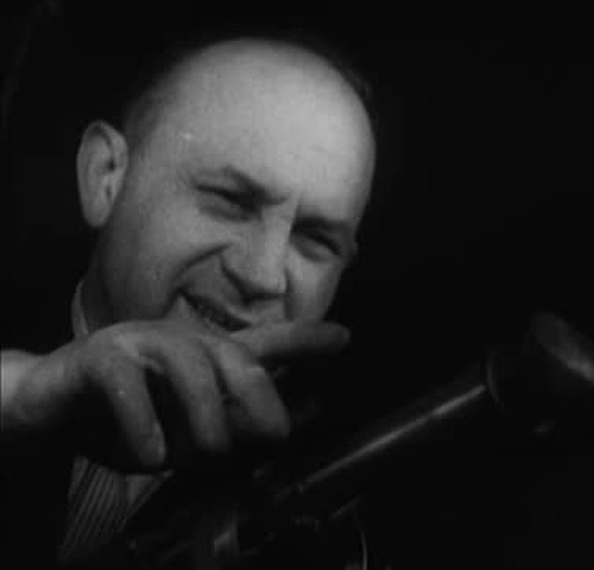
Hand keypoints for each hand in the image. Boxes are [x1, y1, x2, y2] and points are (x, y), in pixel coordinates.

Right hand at [0, 320, 347, 471]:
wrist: (49, 413)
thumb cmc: (124, 420)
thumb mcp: (184, 432)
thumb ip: (229, 427)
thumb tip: (276, 430)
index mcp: (205, 358)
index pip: (263, 346)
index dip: (304, 341)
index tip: (345, 338)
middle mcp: (179, 342)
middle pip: (235, 357)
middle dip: (260, 397)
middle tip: (273, 436)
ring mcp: (138, 344)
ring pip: (188, 363)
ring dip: (205, 412)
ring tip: (209, 452)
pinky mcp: (96, 359)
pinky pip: (126, 383)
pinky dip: (143, 422)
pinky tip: (152, 453)